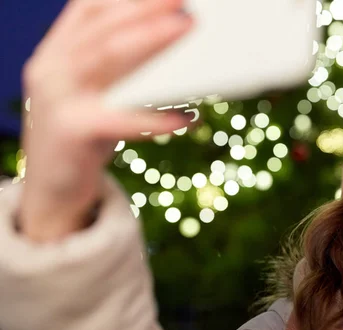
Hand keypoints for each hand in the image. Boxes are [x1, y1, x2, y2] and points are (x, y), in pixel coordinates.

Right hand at [19, 0, 194, 240]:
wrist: (51, 192)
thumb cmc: (84, 138)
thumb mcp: (94, 95)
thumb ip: (119, 69)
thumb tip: (171, 44)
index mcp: (56, 54)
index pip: (88, 8)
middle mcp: (50, 68)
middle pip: (102, 27)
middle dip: (145, 8)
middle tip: (183, 2)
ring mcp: (57, 98)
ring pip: (107, 57)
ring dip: (151, 39)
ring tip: (187, 28)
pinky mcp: (71, 131)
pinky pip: (120, 118)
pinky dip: (156, 116)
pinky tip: (187, 115)